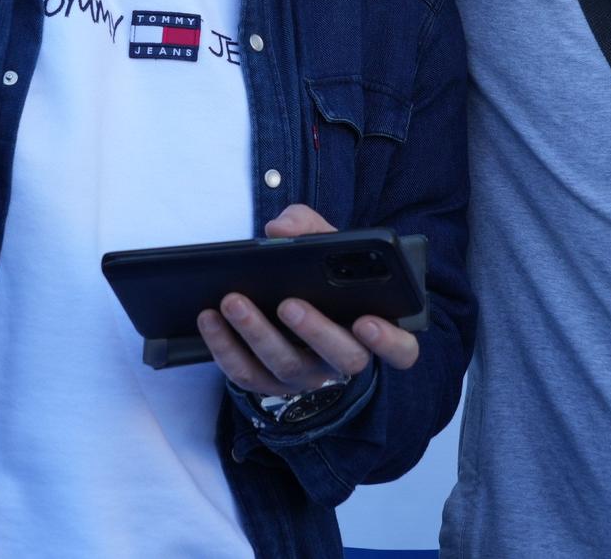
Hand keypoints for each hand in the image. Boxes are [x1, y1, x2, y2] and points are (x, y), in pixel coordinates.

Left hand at [196, 204, 420, 397]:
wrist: (289, 303)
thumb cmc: (320, 274)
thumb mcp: (324, 244)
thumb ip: (311, 226)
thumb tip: (280, 229)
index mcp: (372, 327)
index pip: (401, 349)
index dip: (390, 341)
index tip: (368, 321)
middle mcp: (344, 358)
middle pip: (343, 359)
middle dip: (315, 331)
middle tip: (288, 304)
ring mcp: (307, 376)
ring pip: (288, 366)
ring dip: (258, 334)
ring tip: (232, 300)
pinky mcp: (268, 383)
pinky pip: (246, 374)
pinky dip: (224, 346)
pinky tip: (208, 318)